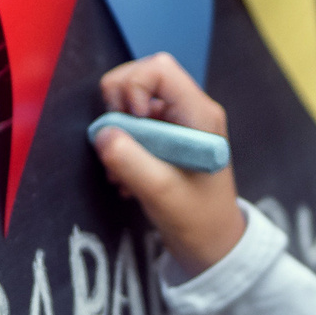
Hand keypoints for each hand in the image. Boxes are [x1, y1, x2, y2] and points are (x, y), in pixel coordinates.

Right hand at [93, 54, 245, 271]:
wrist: (213, 246)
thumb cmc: (198, 220)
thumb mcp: (161, 193)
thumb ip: (130, 161)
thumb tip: (101, 133)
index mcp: (200, 114)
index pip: (158, 68)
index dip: (132, 86)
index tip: (130, 122)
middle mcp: (190, 111)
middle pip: (141, 77)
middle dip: (118, 108)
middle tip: (119, 145)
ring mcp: (178, 124)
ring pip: (132, 102)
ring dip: (118, 133)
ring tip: (124, 171)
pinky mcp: (166, 139)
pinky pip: (133, 126)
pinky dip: (122, 147)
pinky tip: (128, 179)